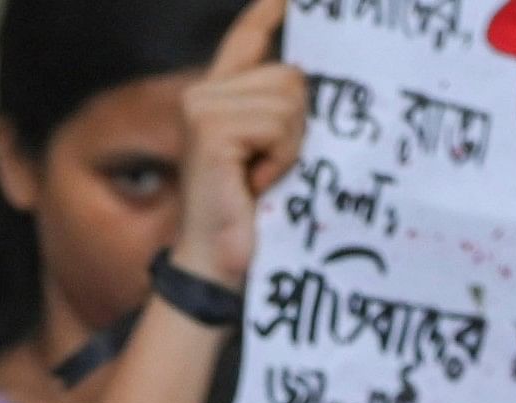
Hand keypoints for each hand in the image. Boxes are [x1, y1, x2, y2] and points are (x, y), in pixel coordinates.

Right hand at [170, 0, 305, 290]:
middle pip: (290, 74)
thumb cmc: (251, 214)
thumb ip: (282, 110)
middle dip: (298, 122)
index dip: (267, 12)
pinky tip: (256, 181)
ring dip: (291, 144)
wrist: (218, 265)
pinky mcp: (210, 128)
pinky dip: (280, 156)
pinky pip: (278, 122)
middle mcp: (202, 94)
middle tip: (271, 166)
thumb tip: (314, 78)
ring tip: (263, 176)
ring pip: (289, 98)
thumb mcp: (273, 151)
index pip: (246, 39)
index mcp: (217, 98)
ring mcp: (202, 108)